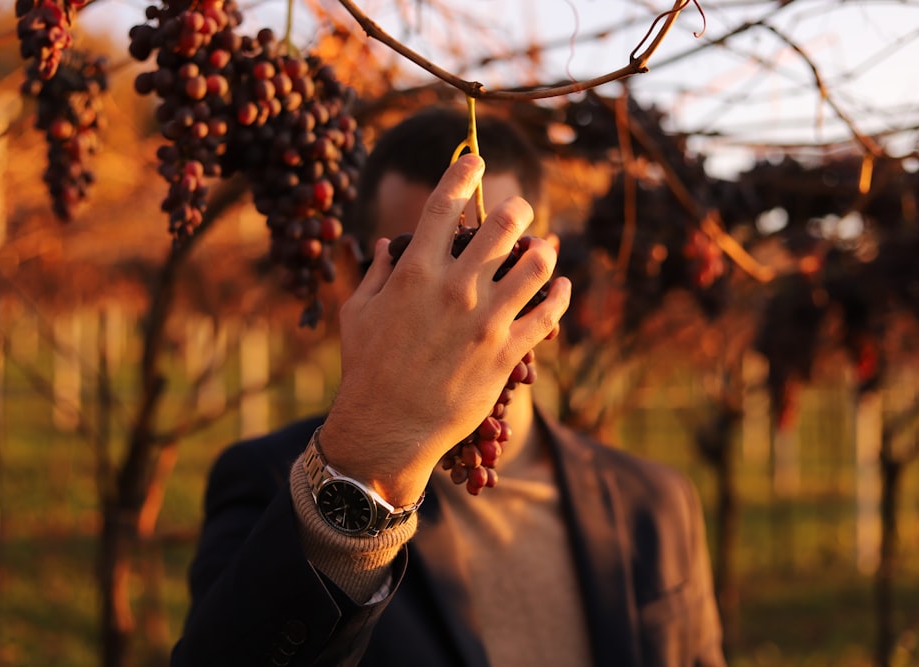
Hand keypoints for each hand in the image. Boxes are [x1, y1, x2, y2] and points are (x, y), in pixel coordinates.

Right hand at [320, 154, 570, 505]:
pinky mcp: (507, 353)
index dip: (464, 174)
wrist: (387, 429)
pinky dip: (560, 294)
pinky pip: (547, 314)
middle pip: (501, 225)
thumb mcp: (357, 314)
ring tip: (544, 247)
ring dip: (544, 249)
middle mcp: (454, 288)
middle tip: (518, 210)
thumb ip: (374, 273)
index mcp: (414, 272)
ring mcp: (485, 320)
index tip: (477, 159)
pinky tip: (561, 285)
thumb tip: (385, 244)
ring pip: (534, 264)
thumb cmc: (365, 370)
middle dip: (515, 208)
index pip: (444, 205)